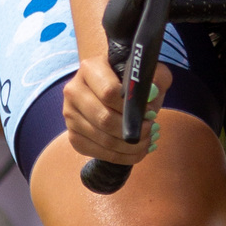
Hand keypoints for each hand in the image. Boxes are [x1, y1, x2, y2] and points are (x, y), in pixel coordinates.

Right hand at [61, 50, 169, 165]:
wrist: (113, 87)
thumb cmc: (131, 79)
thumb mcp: (147, 71)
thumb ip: (155, 78)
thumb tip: (151, 95)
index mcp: (89, 68)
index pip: (109, 92)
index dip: (131, 108)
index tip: (150, 112)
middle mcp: (73, 91)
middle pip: (104, 119)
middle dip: (133, 130)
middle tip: (151, 129)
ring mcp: (70, 115)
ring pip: (103, 139)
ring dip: (131, 146)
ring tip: (148, 141)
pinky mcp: (74, 136)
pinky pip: (98, 153)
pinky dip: (122, 157)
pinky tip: (136, 151)